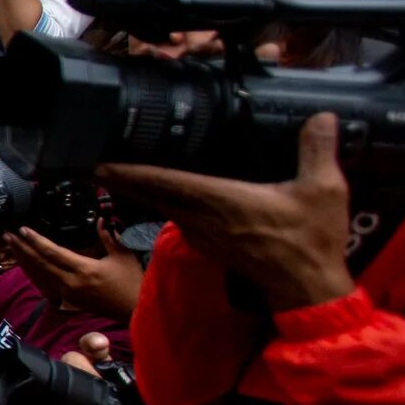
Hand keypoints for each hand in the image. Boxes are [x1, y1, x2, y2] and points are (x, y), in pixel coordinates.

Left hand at [4, 223, 143, 320]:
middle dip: (22, 248)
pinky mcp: (68, 299)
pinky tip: (25, 264)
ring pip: (40, 274)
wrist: (134, 310)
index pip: (52, 252)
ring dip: (24, 259)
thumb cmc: (131, 282)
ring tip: (11, 246)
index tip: (22, 229)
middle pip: (39, 263)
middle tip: (7, 234)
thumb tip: (101, 218)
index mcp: (83, 269)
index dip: (35, 240)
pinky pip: (46, 282)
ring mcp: (67, 293)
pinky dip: (34, 271)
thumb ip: (109, 237)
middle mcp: (70, 282)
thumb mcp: (123, 256)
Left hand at [100, 113, 353, 310]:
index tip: (92, 163)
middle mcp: (200, 217)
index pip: (161, 182)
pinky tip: (157, 187)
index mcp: (218, 201)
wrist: (307, 288)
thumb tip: (323, 116)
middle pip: (146, 192)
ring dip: (134, 186)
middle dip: (113, 177)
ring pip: (158, 203)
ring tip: (109, 167)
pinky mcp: (206, 240)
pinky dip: (158, 198)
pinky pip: (174, 214)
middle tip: (80, 161)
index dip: (125, 171)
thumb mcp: (324, 191)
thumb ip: (318, 150)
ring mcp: (200, 232)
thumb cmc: (312, 242)